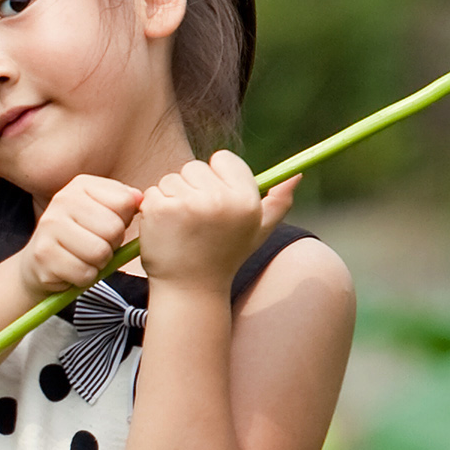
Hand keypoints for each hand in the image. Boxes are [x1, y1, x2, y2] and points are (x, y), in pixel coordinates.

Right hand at [14, 171, 147, 304]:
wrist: (39, 262)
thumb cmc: (80, 236)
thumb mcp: (103, 212)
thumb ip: (124, 203)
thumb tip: (140, 198)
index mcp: (81, 185)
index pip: (124, 202)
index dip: (124, 221)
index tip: (108, 225)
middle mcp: (62, 199)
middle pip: (113, 228)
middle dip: (112, 244)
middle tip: (97, 246)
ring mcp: (50, 225)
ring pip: (100, 252)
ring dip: (99, 263)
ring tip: (85, 258)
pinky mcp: (44, 254)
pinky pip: (84, 272)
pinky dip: (85, 277)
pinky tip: (73, 269)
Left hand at [135, 148, 294, 292]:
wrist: (190, 290)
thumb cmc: (225, 258)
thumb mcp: (258, 232)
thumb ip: (278, 204)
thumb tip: (296, 175)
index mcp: (246, 200)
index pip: (223, 159)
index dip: (215, 177)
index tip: (214, 198)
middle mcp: (220, 199)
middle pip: (194, 167)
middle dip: (192, 188)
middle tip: (197, 220)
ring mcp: (189, 204)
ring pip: (171, 179)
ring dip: (172, 198)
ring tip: (182, 227)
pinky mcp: (161, 210)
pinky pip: (153, 192)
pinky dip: (155, 208)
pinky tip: (165, 230)